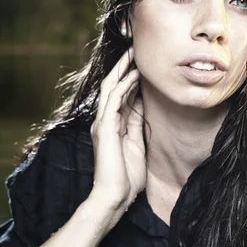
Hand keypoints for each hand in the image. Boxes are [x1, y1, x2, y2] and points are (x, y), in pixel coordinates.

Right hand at [90, 46, 146, 213]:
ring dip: (123, 70)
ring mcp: (102, 123)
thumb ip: (137, 125)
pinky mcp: (105, 127)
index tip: (143, 64)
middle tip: (135, 50)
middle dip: (123, 68)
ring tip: (134, 54)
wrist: (116, 196)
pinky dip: (124, 85)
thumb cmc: (127, 177)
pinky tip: (135, 74)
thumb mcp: (137, 145)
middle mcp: (104, 121)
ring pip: (111, 88)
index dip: (130, 78)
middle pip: (112, 86)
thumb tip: (143, 106)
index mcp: (112, 126)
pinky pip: (114, 100)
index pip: (121, 95)